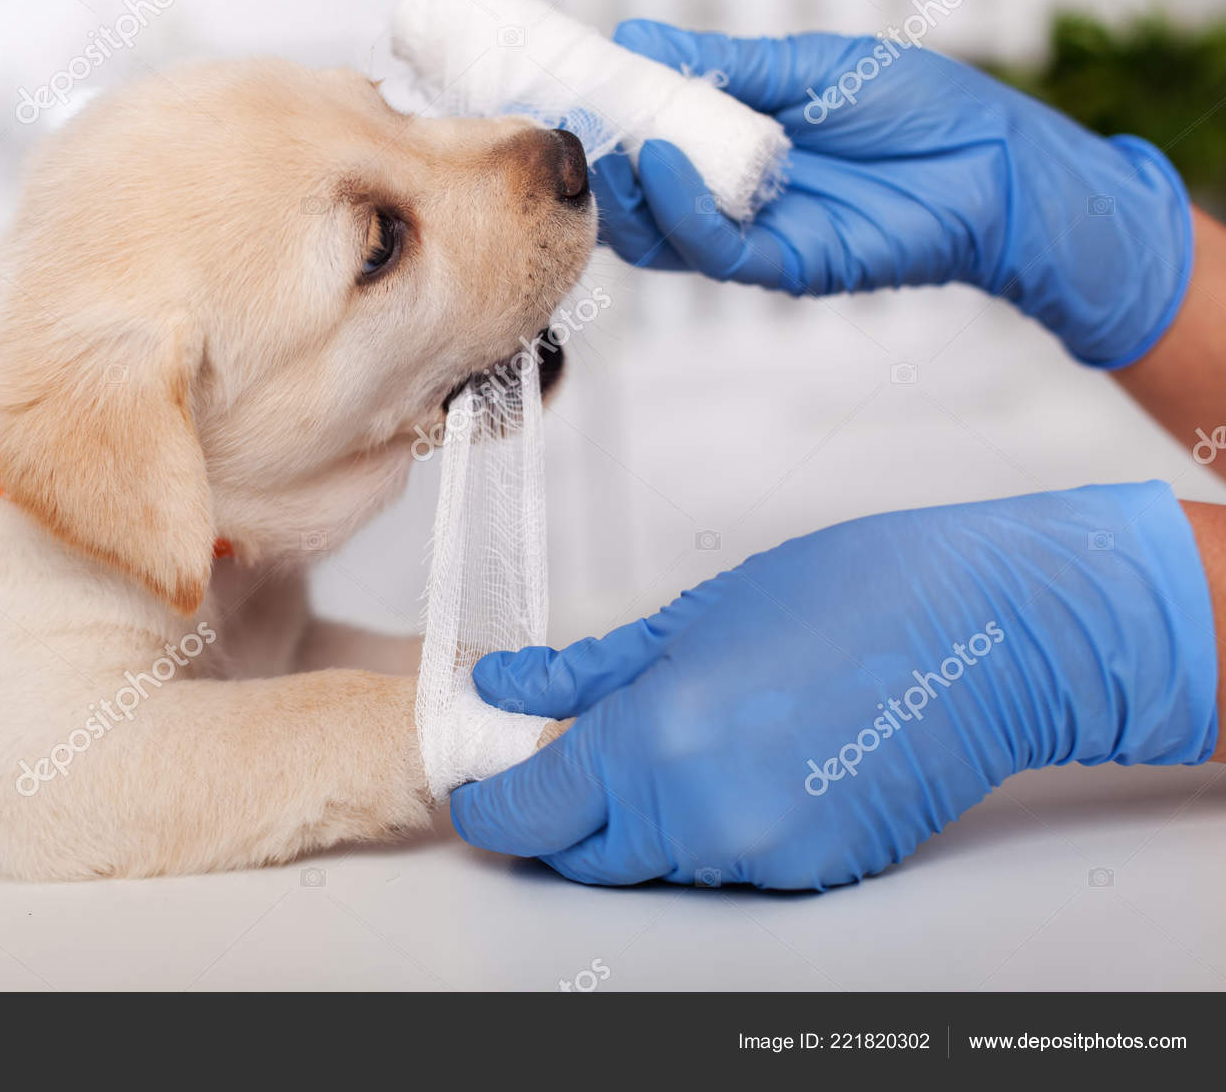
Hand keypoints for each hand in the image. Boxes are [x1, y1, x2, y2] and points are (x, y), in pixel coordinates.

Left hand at [451, 482, 1216, 889]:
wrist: (989, 634)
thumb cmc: (852, 597)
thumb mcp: (692, 618)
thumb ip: (585, 672)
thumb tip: (508, 689)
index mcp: (658, 741)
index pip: (532, 814)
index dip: (493, 802)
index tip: (482, 785)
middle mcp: (703, 818)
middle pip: (585, 854)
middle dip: (561, 815)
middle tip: (570, 754)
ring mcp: (763, 857)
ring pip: (655, 864)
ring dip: (638, 820)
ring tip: (685, 734)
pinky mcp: (813, 875)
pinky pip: (724, 867)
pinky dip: (708, 829)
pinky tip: (745, 760)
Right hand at [594, 25, 1193, 367]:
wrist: (1000, 163)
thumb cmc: (918, 108)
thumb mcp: (808, 66)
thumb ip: (725, 65)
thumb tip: (634, 39)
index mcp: (733, 146)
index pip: (646, 142)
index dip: (603, 121)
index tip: (564, 87)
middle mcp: (732, 197)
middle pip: (638, 199)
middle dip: (596, 166)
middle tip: (566, 125)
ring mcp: (754, 236)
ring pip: (660, 236)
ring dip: (624, 194)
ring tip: (605, 148)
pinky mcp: (784, 267)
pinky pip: (712, 248)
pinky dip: (679, 211)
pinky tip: (664, 164)